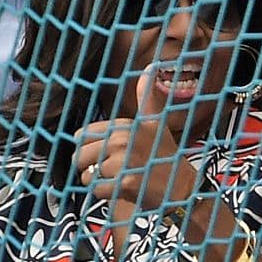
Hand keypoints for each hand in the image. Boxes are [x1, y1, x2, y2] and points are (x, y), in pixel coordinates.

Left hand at [74, 67, 197, 210]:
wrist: (182, 188)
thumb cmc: (165, 156)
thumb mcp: (156, 123)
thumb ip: (147, 98)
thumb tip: (151, 67)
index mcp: (124, 125)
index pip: (81, 136)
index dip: (89, 148)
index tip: (106, 154)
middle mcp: (121, 141)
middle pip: (79, 156)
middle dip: (89, 167)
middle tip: (111, 171)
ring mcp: (123, 163)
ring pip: (86, 175)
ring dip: (97, 182)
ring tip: (118, 180)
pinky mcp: (124, 185)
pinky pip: (96, 190)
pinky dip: (105, 194)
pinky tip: (122, 190)